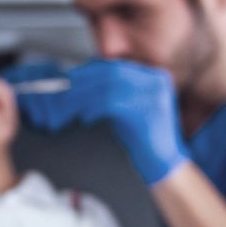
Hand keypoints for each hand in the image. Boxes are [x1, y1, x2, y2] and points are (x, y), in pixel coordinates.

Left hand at [12, 58, 188, 184]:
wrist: (163, 160)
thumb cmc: (140, 134)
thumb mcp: (126, 105)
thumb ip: (111, 89)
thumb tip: (78, 78)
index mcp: (153, 76)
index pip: (115, 66)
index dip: (89, 71)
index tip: (69, 78)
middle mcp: (156, 81)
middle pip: (110, 73)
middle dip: (83, 81)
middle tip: (62, 90)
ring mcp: (154, 96)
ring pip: (109, 87)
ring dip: (84, 96)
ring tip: (70, 107)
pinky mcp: (148, 112)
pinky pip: (112, 104)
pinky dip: (93, 109)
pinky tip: (85, 118)